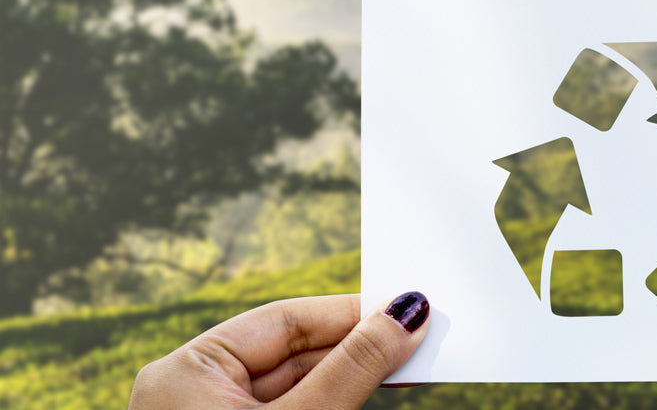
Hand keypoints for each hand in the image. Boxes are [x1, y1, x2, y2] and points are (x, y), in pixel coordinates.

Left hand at [130, 292, 429, 408]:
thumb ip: (353, 369)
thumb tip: (407, 313)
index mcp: (185, 371)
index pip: (283, 320)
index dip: (350, 313)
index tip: (406, 307)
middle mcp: (192, 391)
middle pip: (293, 352)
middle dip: (358, 346)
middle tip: (419, 333)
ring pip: (297, 386)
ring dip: (353, 375)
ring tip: (408, 361)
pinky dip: (334, 400)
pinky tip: (375, 387)